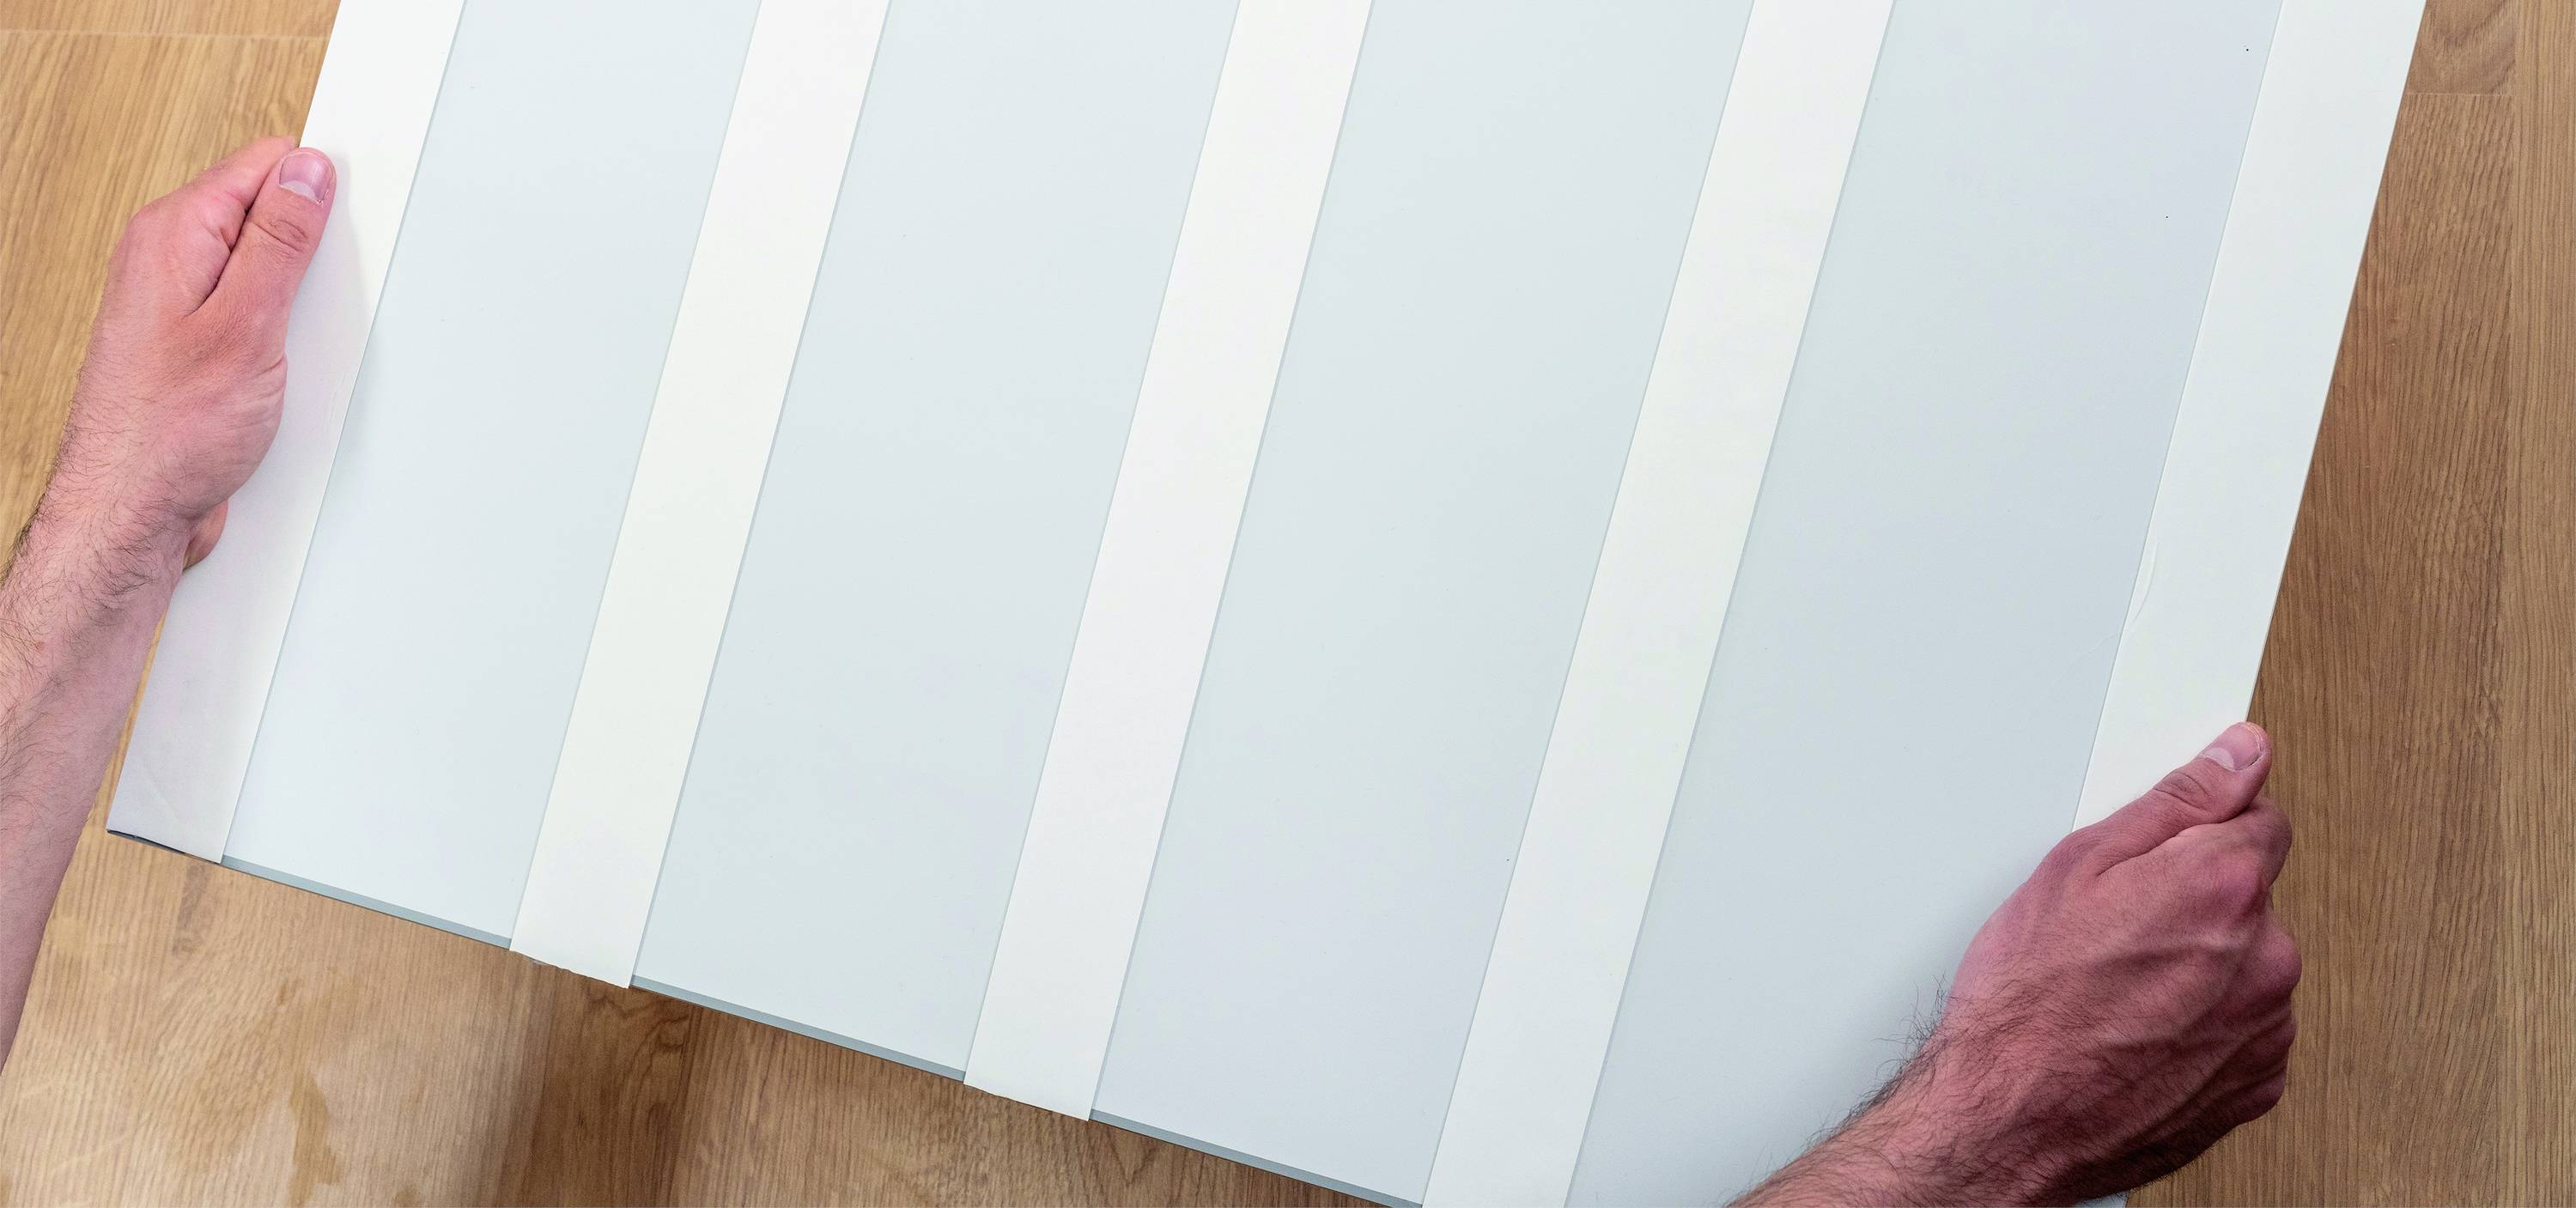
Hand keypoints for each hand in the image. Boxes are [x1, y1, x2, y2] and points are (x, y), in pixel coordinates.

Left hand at [54, 138, 334, 568]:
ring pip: (265, 273)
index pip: (260, 168)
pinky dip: (281, 340)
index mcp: (172, 236)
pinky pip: (255, 317)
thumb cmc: (168, 432)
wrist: (134, 510)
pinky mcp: (196, 346)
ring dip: (297, 307)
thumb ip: (279, 242)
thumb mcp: (245, 325)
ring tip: (294, 352)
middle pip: (265, 218)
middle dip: (309, 255)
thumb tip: (306, 174)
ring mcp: (180, 305)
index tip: (348, 223)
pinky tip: (283, 375)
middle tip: (314, 307)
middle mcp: (168, 262)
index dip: (315, 188)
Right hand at [1739, 723, 2297, 1205]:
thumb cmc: (2026, 1004)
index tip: (2175, 841)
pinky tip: (2140, 1027)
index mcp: (2224, 886)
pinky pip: (2245, 1030)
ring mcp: (2267, 1027)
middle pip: (2252, 897)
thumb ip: (2176, 804)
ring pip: (2248, 966)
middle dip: (2195, 901)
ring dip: (2203, 967)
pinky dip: (2205, 1025)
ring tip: (2120, 987)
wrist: (2009, 1119)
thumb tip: (2237, 759)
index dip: (2208, 824)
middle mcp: (2266, 956)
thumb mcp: (2075, 867)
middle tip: (2115, 927)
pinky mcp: (2257, 1083)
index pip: (2262, 818)